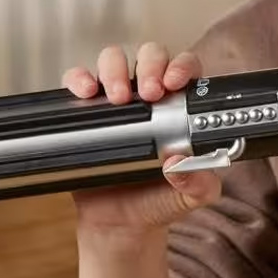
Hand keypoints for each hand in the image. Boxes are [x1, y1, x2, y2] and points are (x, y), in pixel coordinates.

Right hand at [62, 43, 221, 240]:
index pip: (185, 67)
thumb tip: (180, 163)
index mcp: (179, 106)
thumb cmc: (160, 200)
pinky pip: (77, 80)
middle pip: (150, 54)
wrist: (121, 224)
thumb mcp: (191, 196)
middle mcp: (148, 96)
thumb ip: (199, 183)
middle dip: (150, 65)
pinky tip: (86, 93)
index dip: (182, 66)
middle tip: (149, 92)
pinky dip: (78, 78)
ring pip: (114, 58)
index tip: (174, 82)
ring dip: (115, 69)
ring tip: (117, 99)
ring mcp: (116, 101)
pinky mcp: (85, 111)